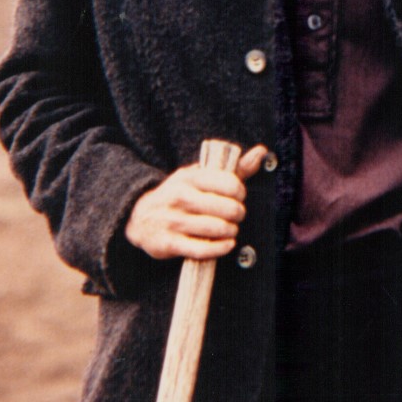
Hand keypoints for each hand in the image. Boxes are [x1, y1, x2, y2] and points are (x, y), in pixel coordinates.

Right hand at [125, 144, 267, 260]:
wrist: (139, 216)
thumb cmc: (180, 194)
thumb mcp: (201, 176)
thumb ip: (234, 168)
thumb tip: (262, 151)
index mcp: (190, 176)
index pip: (229, 183)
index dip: (241, 192)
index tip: (239, 196)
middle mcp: (180, 196)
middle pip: (226, 208)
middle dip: (238, 213)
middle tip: (237, 215)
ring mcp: (173, 220)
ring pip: (216, 228)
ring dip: (231, 231)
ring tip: (231, 229)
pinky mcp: (168, 243)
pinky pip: (201, 249)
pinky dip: (220, 248)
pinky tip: (227, 244)